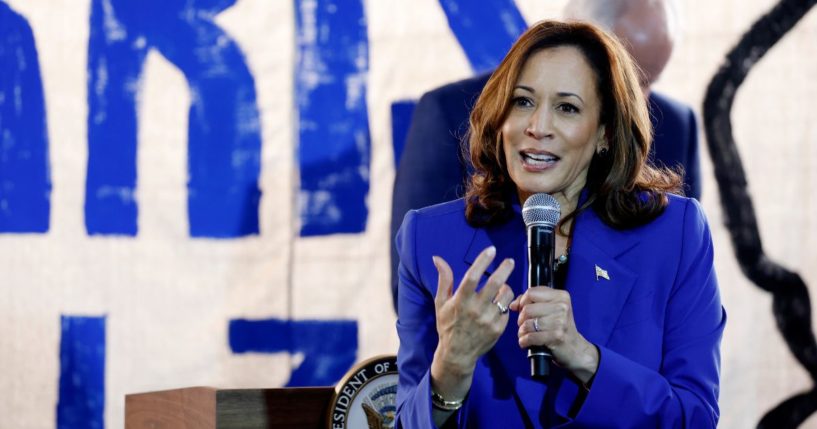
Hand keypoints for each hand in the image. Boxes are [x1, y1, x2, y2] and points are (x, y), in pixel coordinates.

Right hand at [430, 246, 514, 399]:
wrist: (457, 353)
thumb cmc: (448, 325)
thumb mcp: (441, 302)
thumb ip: (444, 279)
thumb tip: (437, 258)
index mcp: (460, 301)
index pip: (472, 276)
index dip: (482, 261)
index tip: (491, 250)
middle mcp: (475, 309)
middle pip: (495, 284)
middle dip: (504, 269)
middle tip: (509, 261)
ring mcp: (488, 320)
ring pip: (505, 296)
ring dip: (505, 288)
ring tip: (501, 288)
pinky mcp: (498, 329)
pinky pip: (507, 310)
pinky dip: (504, 305)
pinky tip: (498, 306)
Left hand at [510, 288, 598, 383]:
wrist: (575, 349)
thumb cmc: (558, 327)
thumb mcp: (549, 309)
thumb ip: (530, 301)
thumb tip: (513, 305)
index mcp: (561, 296)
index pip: (531, 293)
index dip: (522, 302)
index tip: (523, 310)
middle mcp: (562, 307)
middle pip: (527, 309)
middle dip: (521, 319)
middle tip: (525, 325)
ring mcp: (560, 322)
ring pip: (527, 323)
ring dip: (522, 331)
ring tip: (526, 334)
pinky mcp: (556, 336)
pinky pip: (530, 337)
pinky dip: (524, 341)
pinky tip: (526, 342)